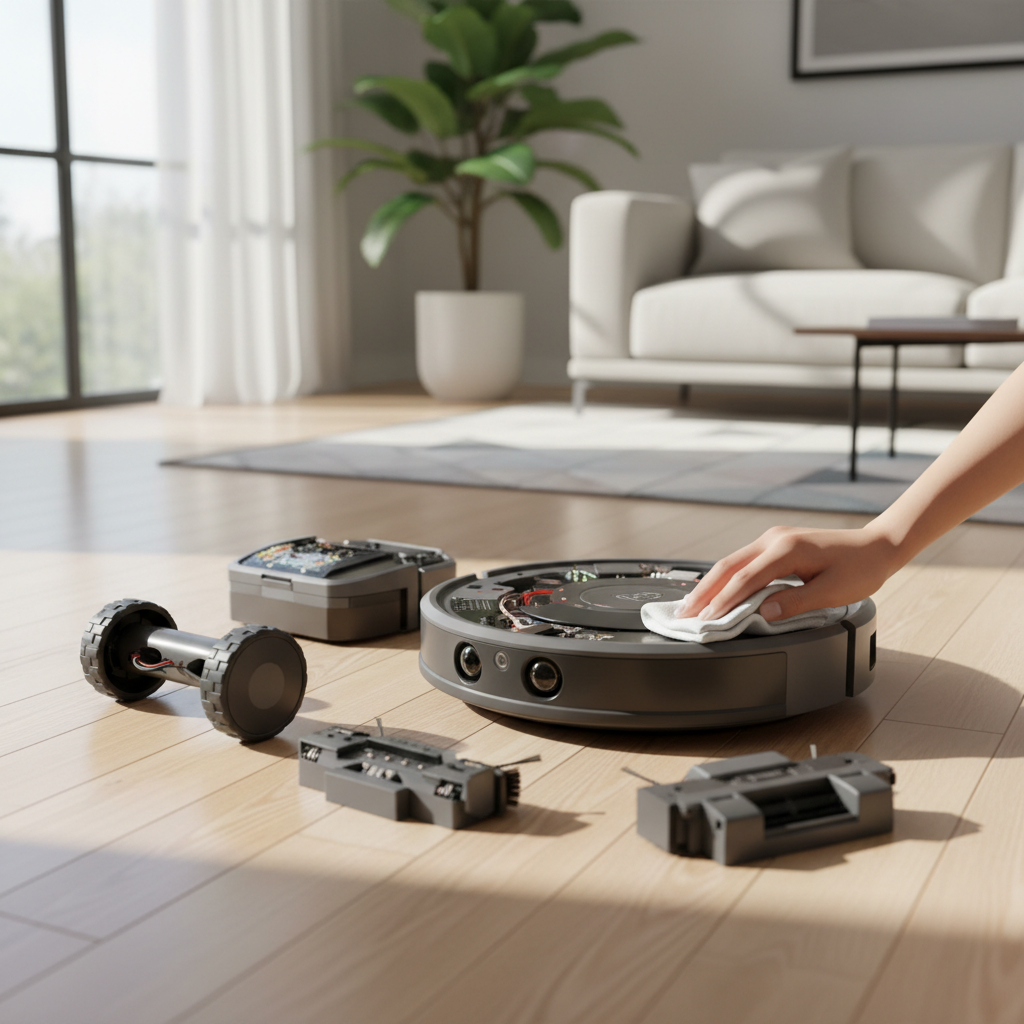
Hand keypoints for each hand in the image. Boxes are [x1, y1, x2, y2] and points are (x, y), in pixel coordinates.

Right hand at [677, 525, 898, 620]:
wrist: (877, 545)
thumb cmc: (860, 568)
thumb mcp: (832, 591)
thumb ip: (796, 602)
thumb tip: (764, 612)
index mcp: (786, 549)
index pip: (745, 579)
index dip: (723, 601)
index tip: (707, 619)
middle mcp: (774, 539)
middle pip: (727, 566)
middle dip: (704, 592)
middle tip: (684, 613)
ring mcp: (773, 539)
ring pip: (731, 563)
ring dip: (710, 585)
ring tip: (692, 605)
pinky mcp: (775, 544)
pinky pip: (742, 562)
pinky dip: (725, 578)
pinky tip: (716, 591)